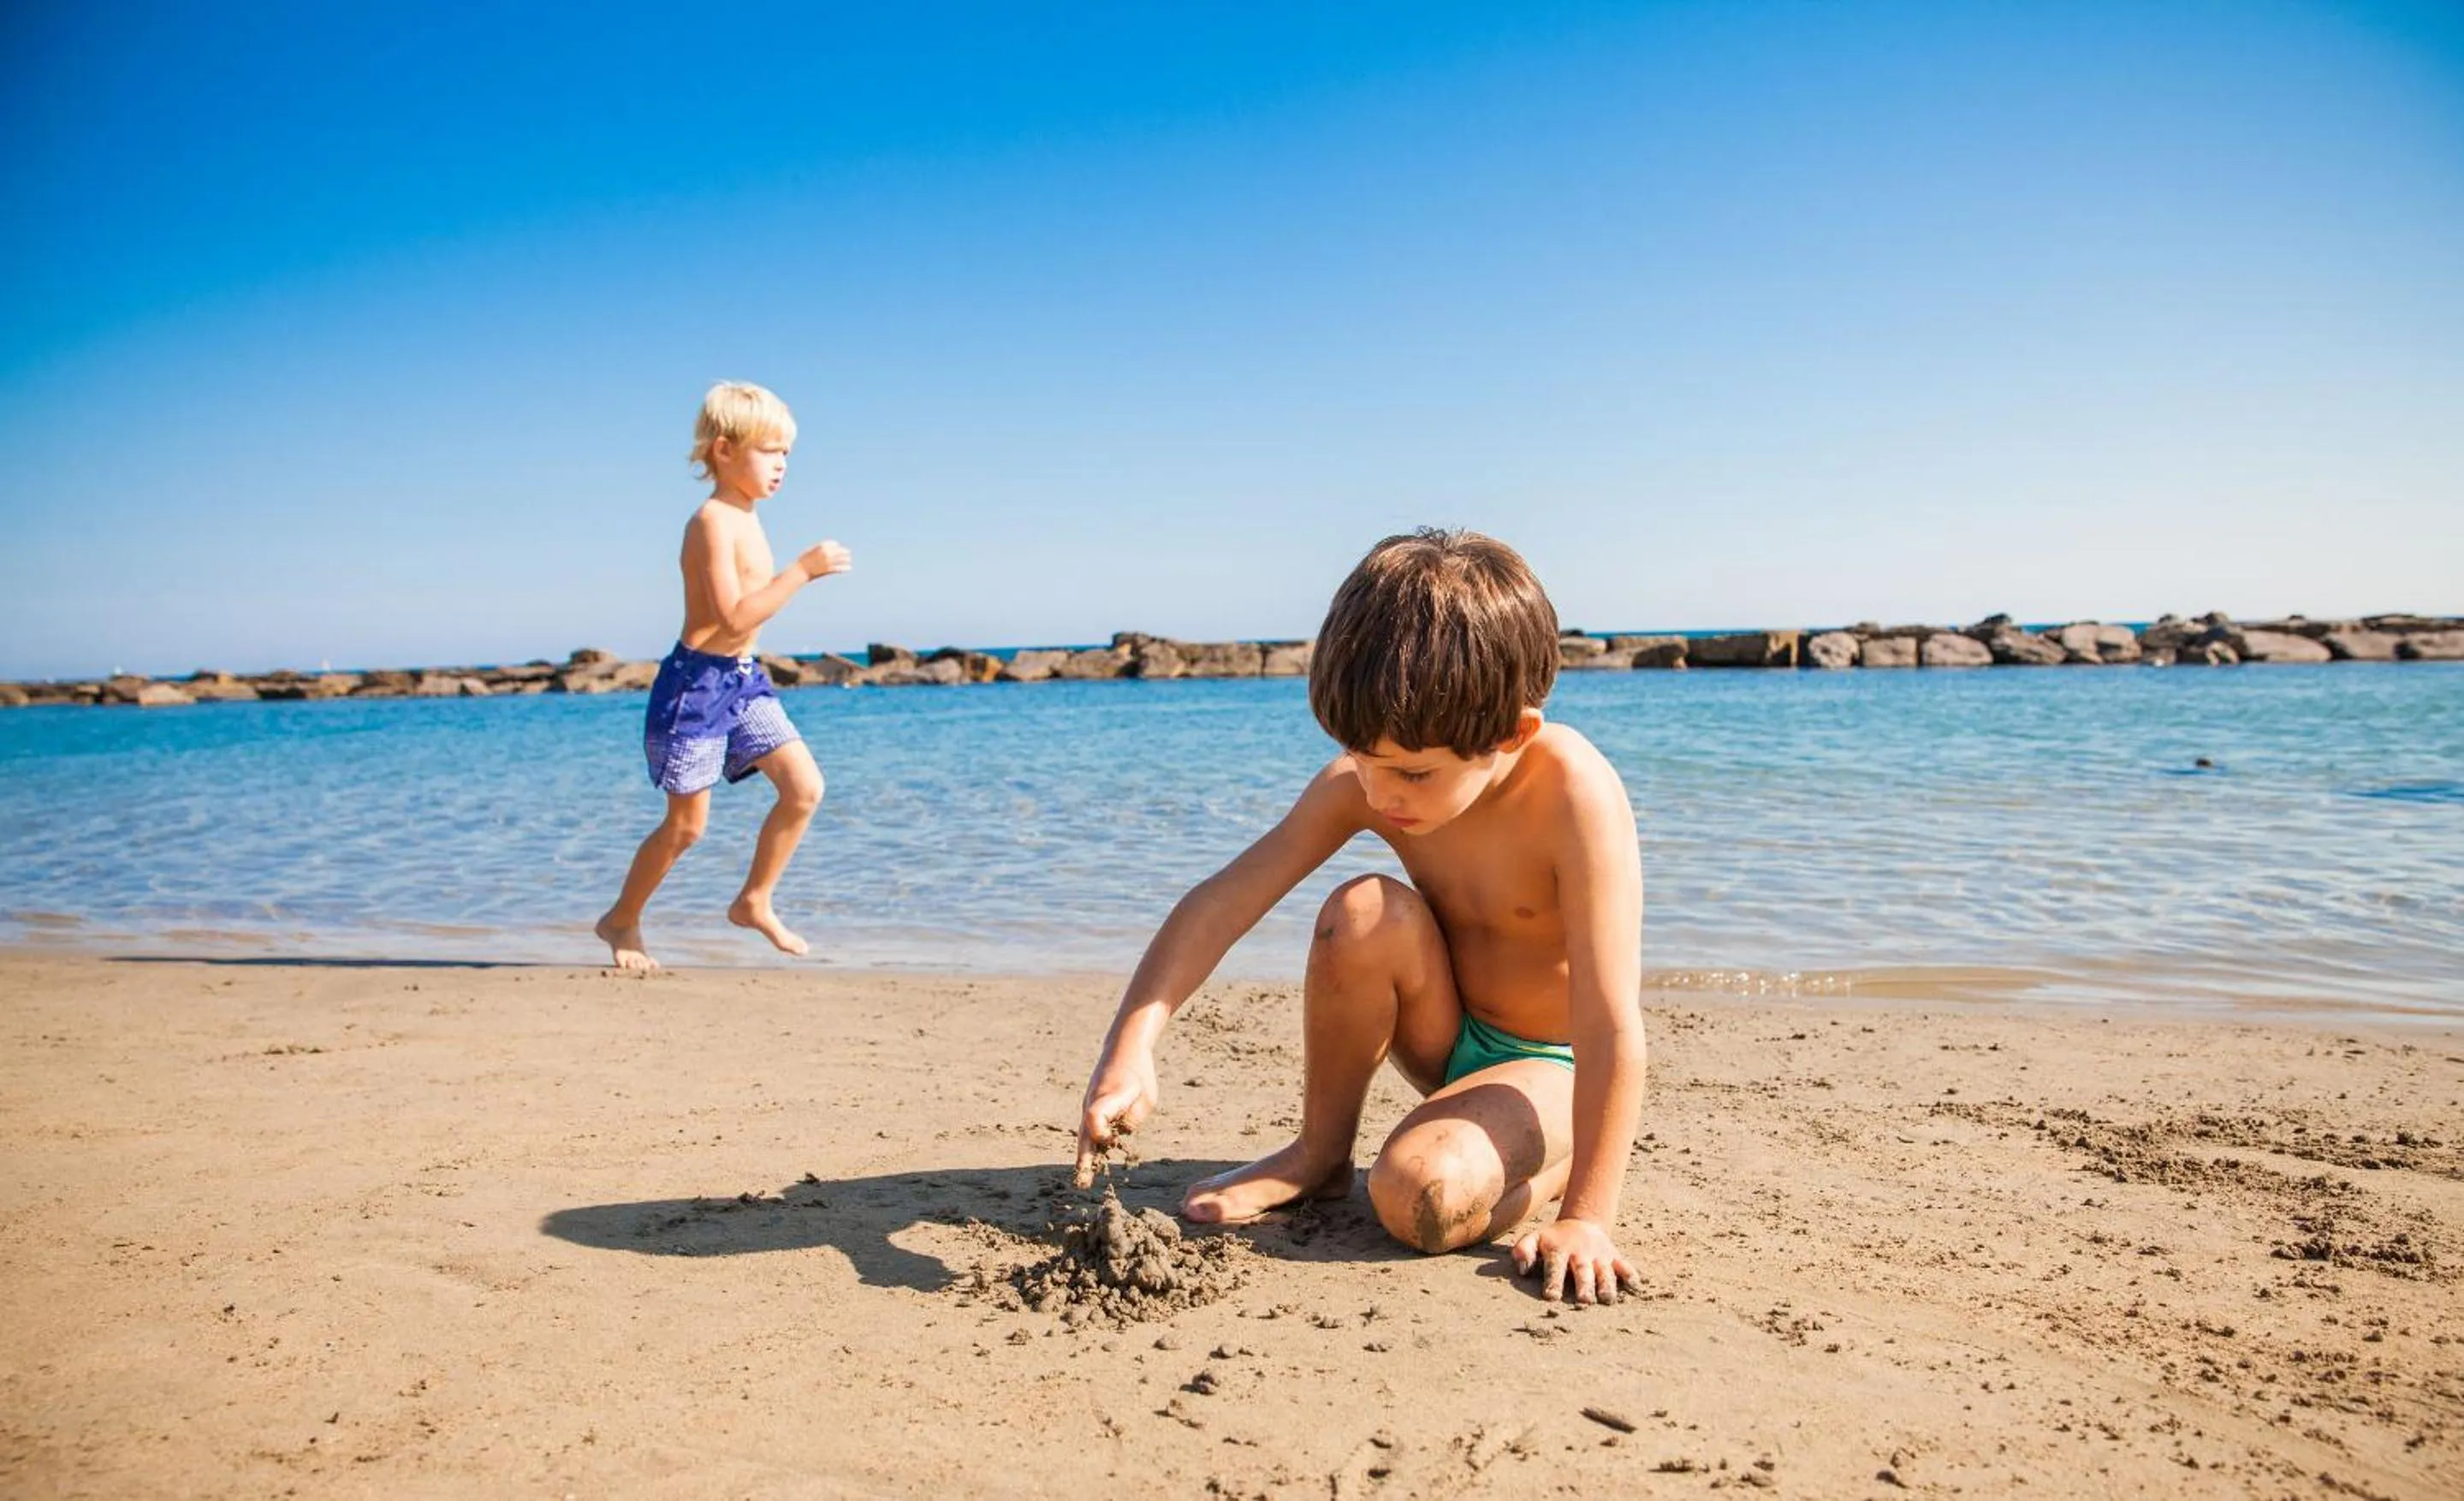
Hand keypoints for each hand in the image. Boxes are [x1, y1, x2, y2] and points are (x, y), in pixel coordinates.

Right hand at [796, 540, 851, 579]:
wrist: (800, 571)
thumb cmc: (803, 561)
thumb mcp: (810, 550)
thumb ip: (818, 548)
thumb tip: (825, 547)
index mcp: (821, 546)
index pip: (834, 544)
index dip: (837, 546)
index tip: (838, 548)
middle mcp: (826, 553)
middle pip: (839, 551)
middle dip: (844, 552)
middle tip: (848, 553)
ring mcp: (827, 561)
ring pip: (841, 559)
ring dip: (846, 559)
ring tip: (848, 560)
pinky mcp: (828, 569)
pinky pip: (839, 568)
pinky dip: (845, 568)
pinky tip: (848, 568)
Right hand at [1072, 1047, 1158, 1187]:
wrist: (1122, 1050)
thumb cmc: (1138, 1073)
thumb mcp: (1146, 1097)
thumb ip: (1133, 1119)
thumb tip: (1118, 1138)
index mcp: (1108, 1096)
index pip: (1095, 1117)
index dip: (1101, 1134)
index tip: (1112, 1142)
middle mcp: (1093, 1102)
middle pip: (1085, 1133)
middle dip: (1085, 1158)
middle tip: (1082, 1181)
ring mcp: (1088, 1105)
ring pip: (1084, 1134)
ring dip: (1084, 1156)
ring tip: (1082, 1179)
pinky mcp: (1090, 1108)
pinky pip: (1088, 1130)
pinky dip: (1088, 1145)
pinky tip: (1087, 1164)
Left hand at [1512, 1216, 1641, 1304]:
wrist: (1582, 1222)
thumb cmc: (1554, 1239)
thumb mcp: (1535, 1238)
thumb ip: (1523, 1250)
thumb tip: (1521, 1269)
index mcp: (1559, 1250)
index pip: (1555, 1266)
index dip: (1553, 1281)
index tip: (1551, 1296)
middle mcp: (1581, 1253)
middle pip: (1582, 1271)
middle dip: (1584, 1286)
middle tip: (1584, 1301)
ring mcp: (1600, 1255)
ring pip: (1605, 1272)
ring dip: (1607, 1285)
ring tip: (1607, 1299)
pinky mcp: (1615, 1257)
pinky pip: (1624, 1266)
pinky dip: (1630, 1275)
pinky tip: (1634, 1286)